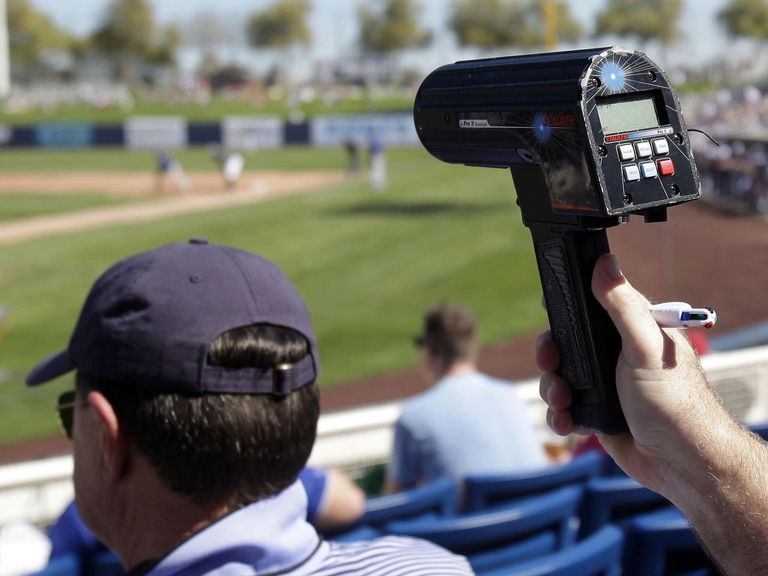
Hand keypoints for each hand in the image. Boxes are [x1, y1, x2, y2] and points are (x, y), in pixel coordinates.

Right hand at [537, 254, 718, 492]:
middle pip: (566, 342)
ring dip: (552, 388)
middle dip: (551, 354)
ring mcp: (604, 385)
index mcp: (632, 331)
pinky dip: (559, 415)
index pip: (594, 304)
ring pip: (559, 376)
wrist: (680, 463)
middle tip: (550, 362)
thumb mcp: (645, 345)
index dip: (568, 304)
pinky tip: (568, 422)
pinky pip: (563, 409)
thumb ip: (621, 305)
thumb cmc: (673, 401)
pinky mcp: (595, 414)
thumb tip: (604, 262)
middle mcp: (615, 355)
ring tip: (563, 402)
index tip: (548, 303)